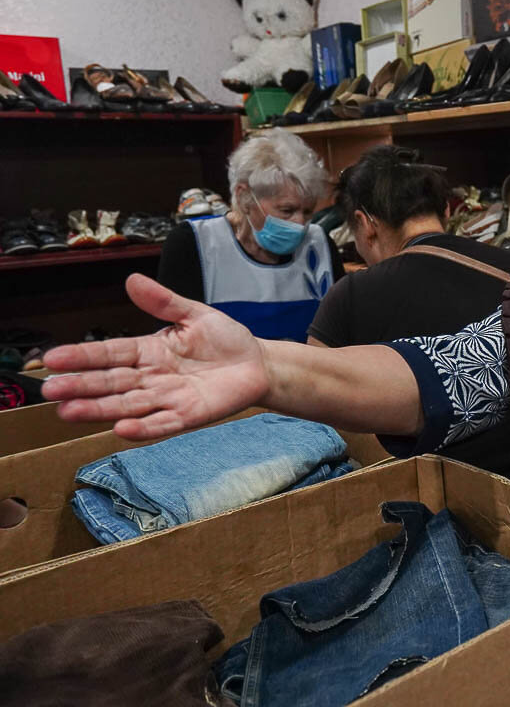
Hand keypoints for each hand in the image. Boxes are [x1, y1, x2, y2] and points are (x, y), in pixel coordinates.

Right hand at [42, 274, 269, 439]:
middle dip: (80, 386)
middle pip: (111, 382)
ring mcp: (168, 398)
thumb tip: (132, 279)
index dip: (83, 356)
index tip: (53, 358)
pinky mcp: (189, 416)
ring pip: (128, 405)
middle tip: (50, 390)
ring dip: (99, 410)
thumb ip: (164, 302)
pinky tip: (121, 430)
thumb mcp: (194, 314)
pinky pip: (162, 423)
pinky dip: (143, 428)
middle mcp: (152, 377)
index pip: (110, 353)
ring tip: (69, 411)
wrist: (258, 363)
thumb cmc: (225, 339)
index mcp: (149, 350)